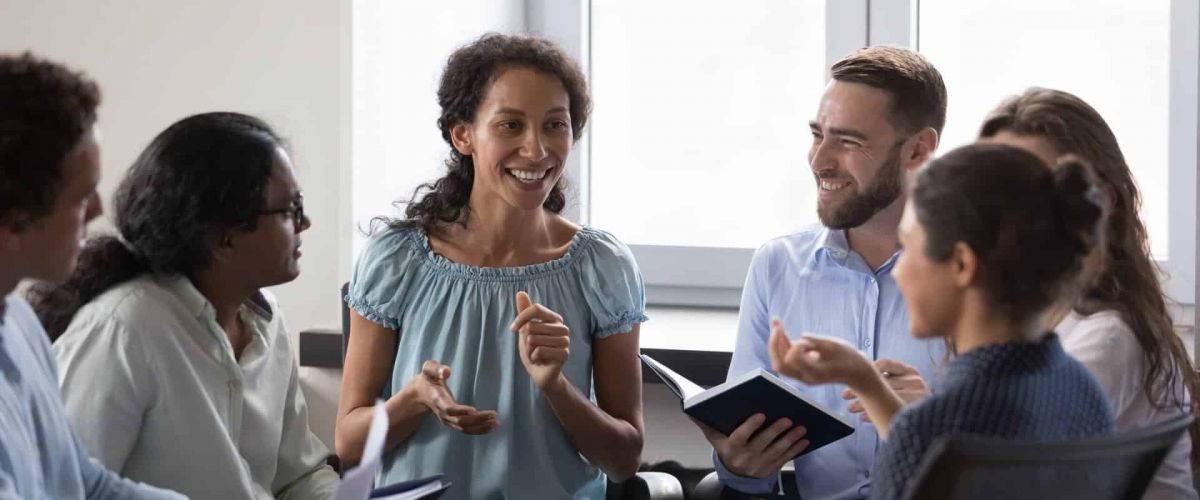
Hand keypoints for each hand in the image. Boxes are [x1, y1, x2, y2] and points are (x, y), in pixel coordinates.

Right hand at [408, 360, 497, 434]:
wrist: (419, 395)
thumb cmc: (427, 379)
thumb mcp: (429, 369)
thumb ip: (436, 368)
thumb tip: (447, 371)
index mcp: (438, 400)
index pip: (449, 409)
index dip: (461, 411)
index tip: (474, 410)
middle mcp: (443, 414)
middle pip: (461, 422)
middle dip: (478, 420)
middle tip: (494, 415)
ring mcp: (448, 420)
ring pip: (465, 428)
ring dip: (481, 427)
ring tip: (496, 422)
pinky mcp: (453, 422)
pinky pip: (466, 430)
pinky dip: (479, 430)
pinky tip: (491, 426)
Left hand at [510, 291, 570, 389]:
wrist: (540, 373)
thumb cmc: (533, 349)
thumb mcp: (525, 330)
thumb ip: (524, 312)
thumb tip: (520, 292)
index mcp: (554, 318)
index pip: (535, 308)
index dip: (521, 318)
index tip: (513, 328)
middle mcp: (562, 327)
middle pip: (532, 326)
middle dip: (525, 340)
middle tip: (532, 347)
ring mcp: (565, 341)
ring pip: (534, 339)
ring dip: (529, 350)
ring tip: (536, 354)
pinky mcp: (564, 354)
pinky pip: (539, 351)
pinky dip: (534, 358)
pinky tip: (540, 360)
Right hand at [693, 414, 808, 477]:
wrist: (735, 474)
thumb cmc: (726, 449)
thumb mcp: (715, 438)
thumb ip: (705, 423)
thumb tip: (690, 409)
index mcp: (731, 448)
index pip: (741, 436)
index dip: (750, 426)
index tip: (761, 414)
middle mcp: (746, 458)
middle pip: (763, 443)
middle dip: (776, 431)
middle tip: (788, 418)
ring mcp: (760, 465)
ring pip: (777, 451)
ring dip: (790, 439)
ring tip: (801, 428)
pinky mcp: (771, 469)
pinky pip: (786, 459)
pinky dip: (796, 449)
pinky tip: (804, 440)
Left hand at [767, 319, 874, 387]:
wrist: (856, 373)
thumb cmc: (849, 358)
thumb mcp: (837, 346)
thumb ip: (818, 342)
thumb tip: (802, 336)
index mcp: (816, 373)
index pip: (794, 362)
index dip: (795, 347)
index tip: (806, 340)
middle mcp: (806, 377)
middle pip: (781, 365)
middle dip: (775, 344)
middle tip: (777, 324)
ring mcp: (802, 375)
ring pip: (780, 361)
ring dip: (776, 341)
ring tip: (776, 321)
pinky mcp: (801, 369)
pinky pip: (786, 358)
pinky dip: (782, 343)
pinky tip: (780, 327)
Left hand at [842, 359, 928, 421]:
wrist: (942, 421)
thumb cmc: (916, 401)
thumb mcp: (907, 385)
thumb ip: (890, 379)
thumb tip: (859, 374)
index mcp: (911, 371)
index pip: (886, 364)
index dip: (867, 370)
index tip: (853, 377)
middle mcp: (915, 381)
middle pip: (881, 381)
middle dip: (860, 389)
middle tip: (845, 395)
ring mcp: (918, 395)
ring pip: (883, 396)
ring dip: (864, 403)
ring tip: (850, 408)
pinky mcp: (916, 410)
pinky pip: (890, 410)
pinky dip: (875, 414)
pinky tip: (863, 417)